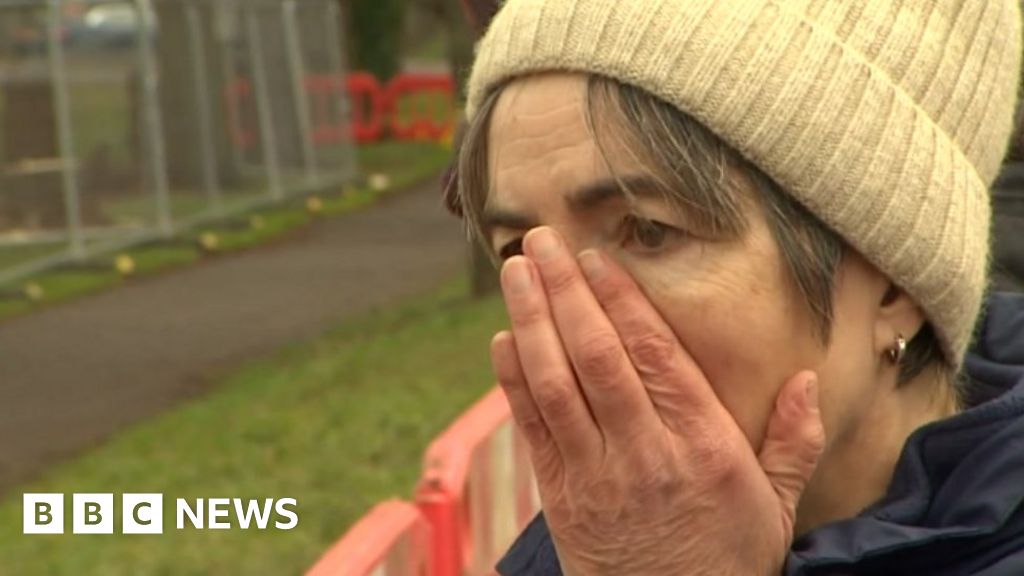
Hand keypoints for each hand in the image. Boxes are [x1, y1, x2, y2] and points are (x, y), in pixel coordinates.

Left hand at [491, 227, 824, 575]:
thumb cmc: (726, 558)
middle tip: (542, 240)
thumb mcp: (775, 505)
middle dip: (565, 292)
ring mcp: (595, 473)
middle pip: (596, 356)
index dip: (620, 301)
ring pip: (555, 384)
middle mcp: (644, 451)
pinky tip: (504, 337)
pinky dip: (513, 380)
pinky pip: (531, 428)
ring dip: (530, 321)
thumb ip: (793, 441)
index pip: (653, 356)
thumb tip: (805, 379)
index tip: (596, 257)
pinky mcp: (560, 495)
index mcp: (701, 444)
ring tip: (515, 271)